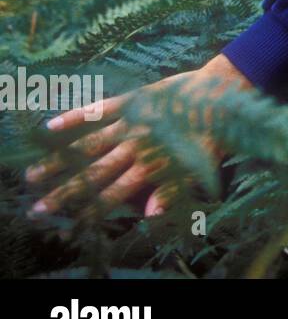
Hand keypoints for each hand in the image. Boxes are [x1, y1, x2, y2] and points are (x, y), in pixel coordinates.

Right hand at [25, 54, 254, 218]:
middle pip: (94, 173)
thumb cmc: (213, 134)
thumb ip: (173, 191)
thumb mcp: (200, 168)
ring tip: (33, 173)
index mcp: (153, 165)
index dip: (91, 210)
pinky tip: (51, 126)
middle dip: (66, 192)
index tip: (70, 225)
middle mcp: (138, 145)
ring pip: (88, 144)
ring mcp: (132, 121)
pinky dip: (75, 116)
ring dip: (60, 159)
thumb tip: (149, 215)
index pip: (115, 194)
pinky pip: (99, 109)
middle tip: (38, 207)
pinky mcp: (133, 100)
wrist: (223, 93)